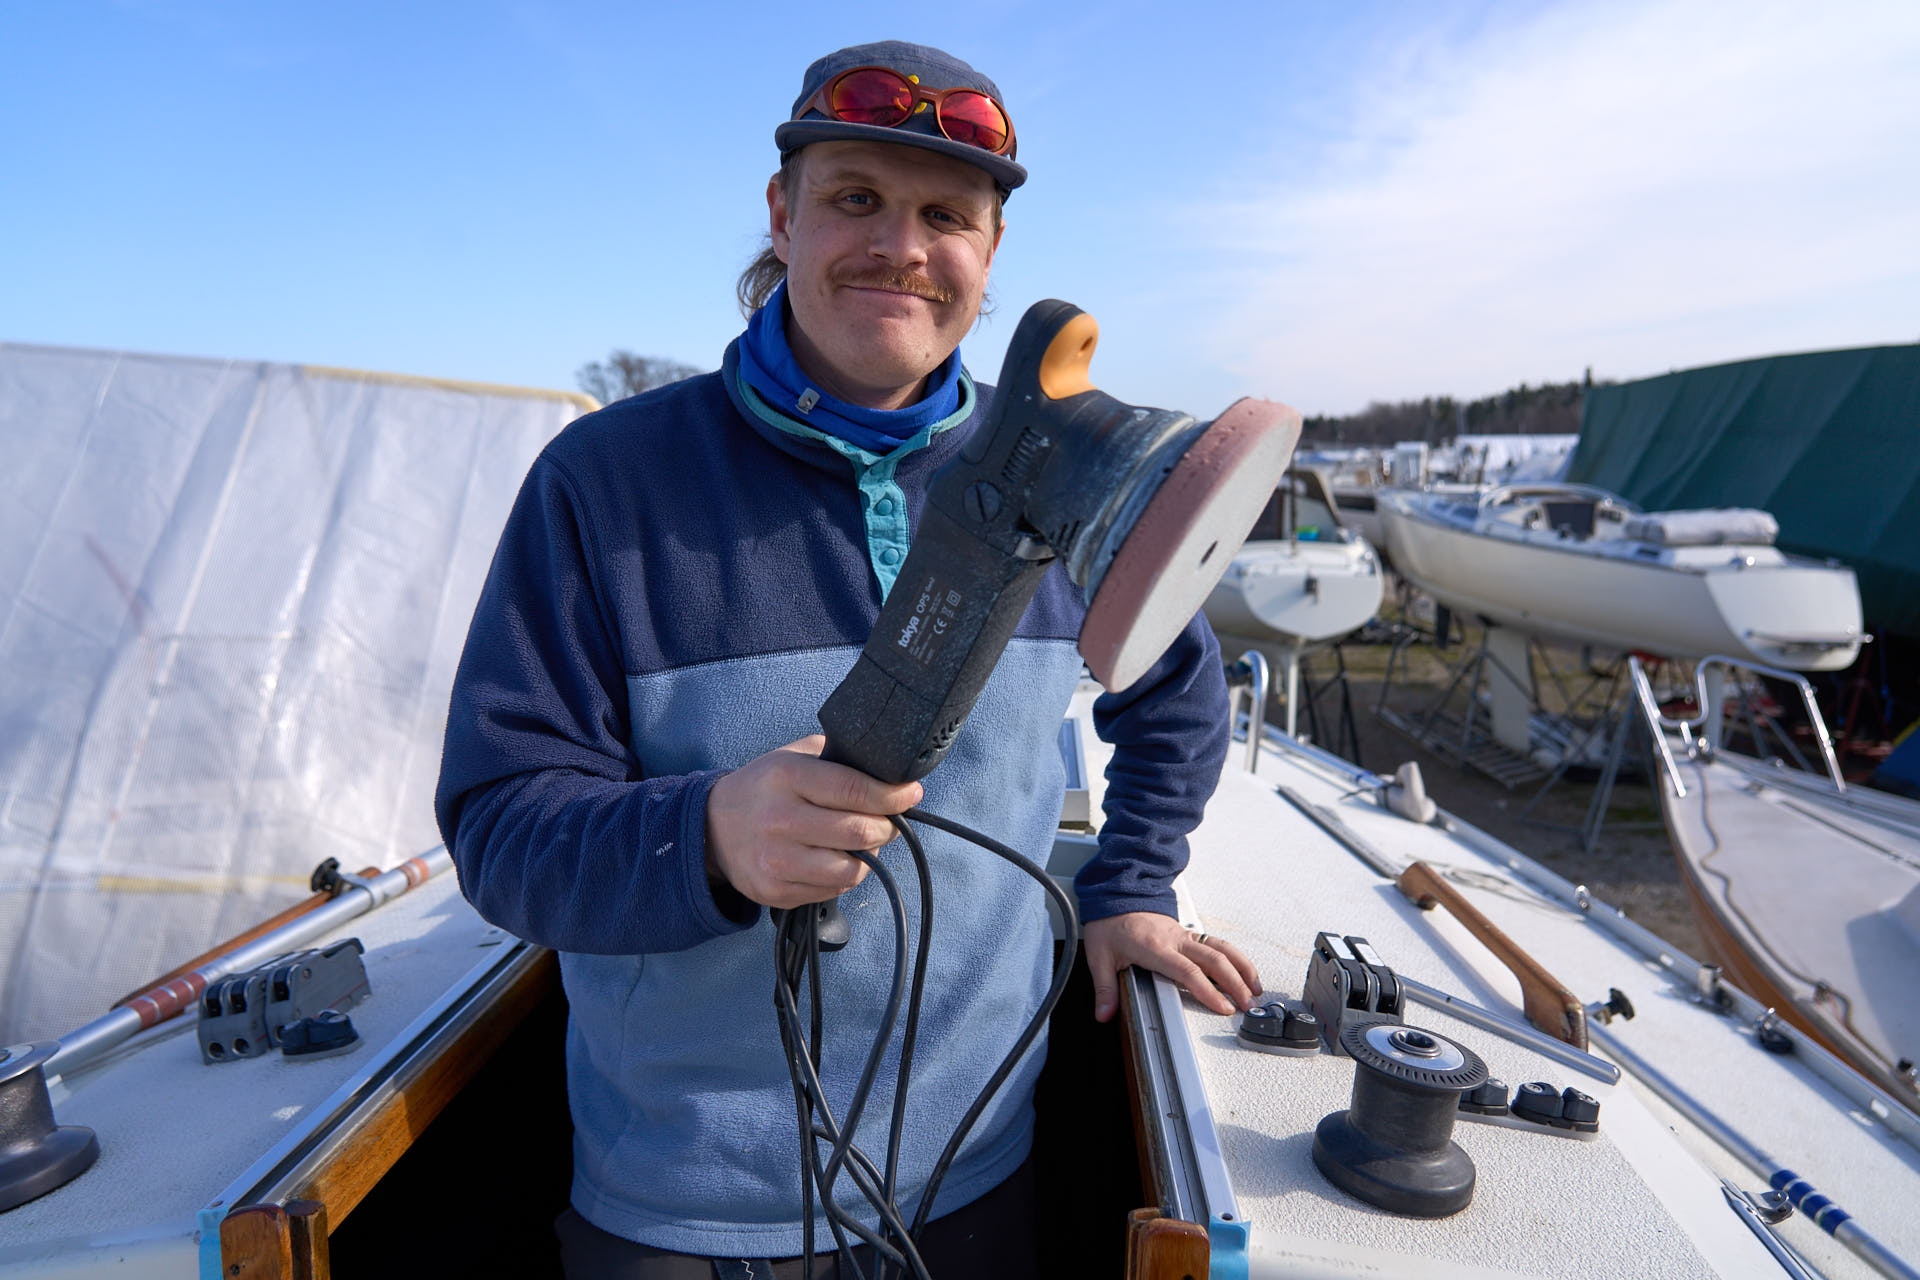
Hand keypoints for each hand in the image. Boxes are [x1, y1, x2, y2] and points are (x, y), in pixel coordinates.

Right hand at [705, 735, 922, 909]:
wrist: (712, 827)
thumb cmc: (764, 788)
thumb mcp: (793, 757)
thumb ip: (837, 759)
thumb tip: (888, 774)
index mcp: (787, 777)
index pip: (854, 789)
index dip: (892, 795)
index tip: (911, 793)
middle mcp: (779, 819)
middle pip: (859, 831)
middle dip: (887, 827)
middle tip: (889, 820)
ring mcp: (776, 860)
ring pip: (851, 868)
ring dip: (868, 855)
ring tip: (861, 841)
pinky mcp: (774, 891)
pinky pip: (832, 889)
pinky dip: (845, 875)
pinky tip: (835, 858)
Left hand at [1081, 913, 1261, 1022]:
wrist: (1115, 894)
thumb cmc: (1109, 924)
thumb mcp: (1098, 956)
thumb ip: (1105, 988)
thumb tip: (1104, 1014)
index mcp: (1155, 947)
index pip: (1188, 971)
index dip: (1208, 990)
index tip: (1223, 1007)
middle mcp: (1175, 939)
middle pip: (1213, 960)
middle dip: (1234, 983)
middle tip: (1246, 1004)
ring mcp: (1184, 934)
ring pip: (1221, 948)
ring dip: (1241, 967)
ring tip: (1255, 989)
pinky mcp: (1187, 933)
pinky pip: (1216, 943)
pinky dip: (1235, 957)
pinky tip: (1244, 970)